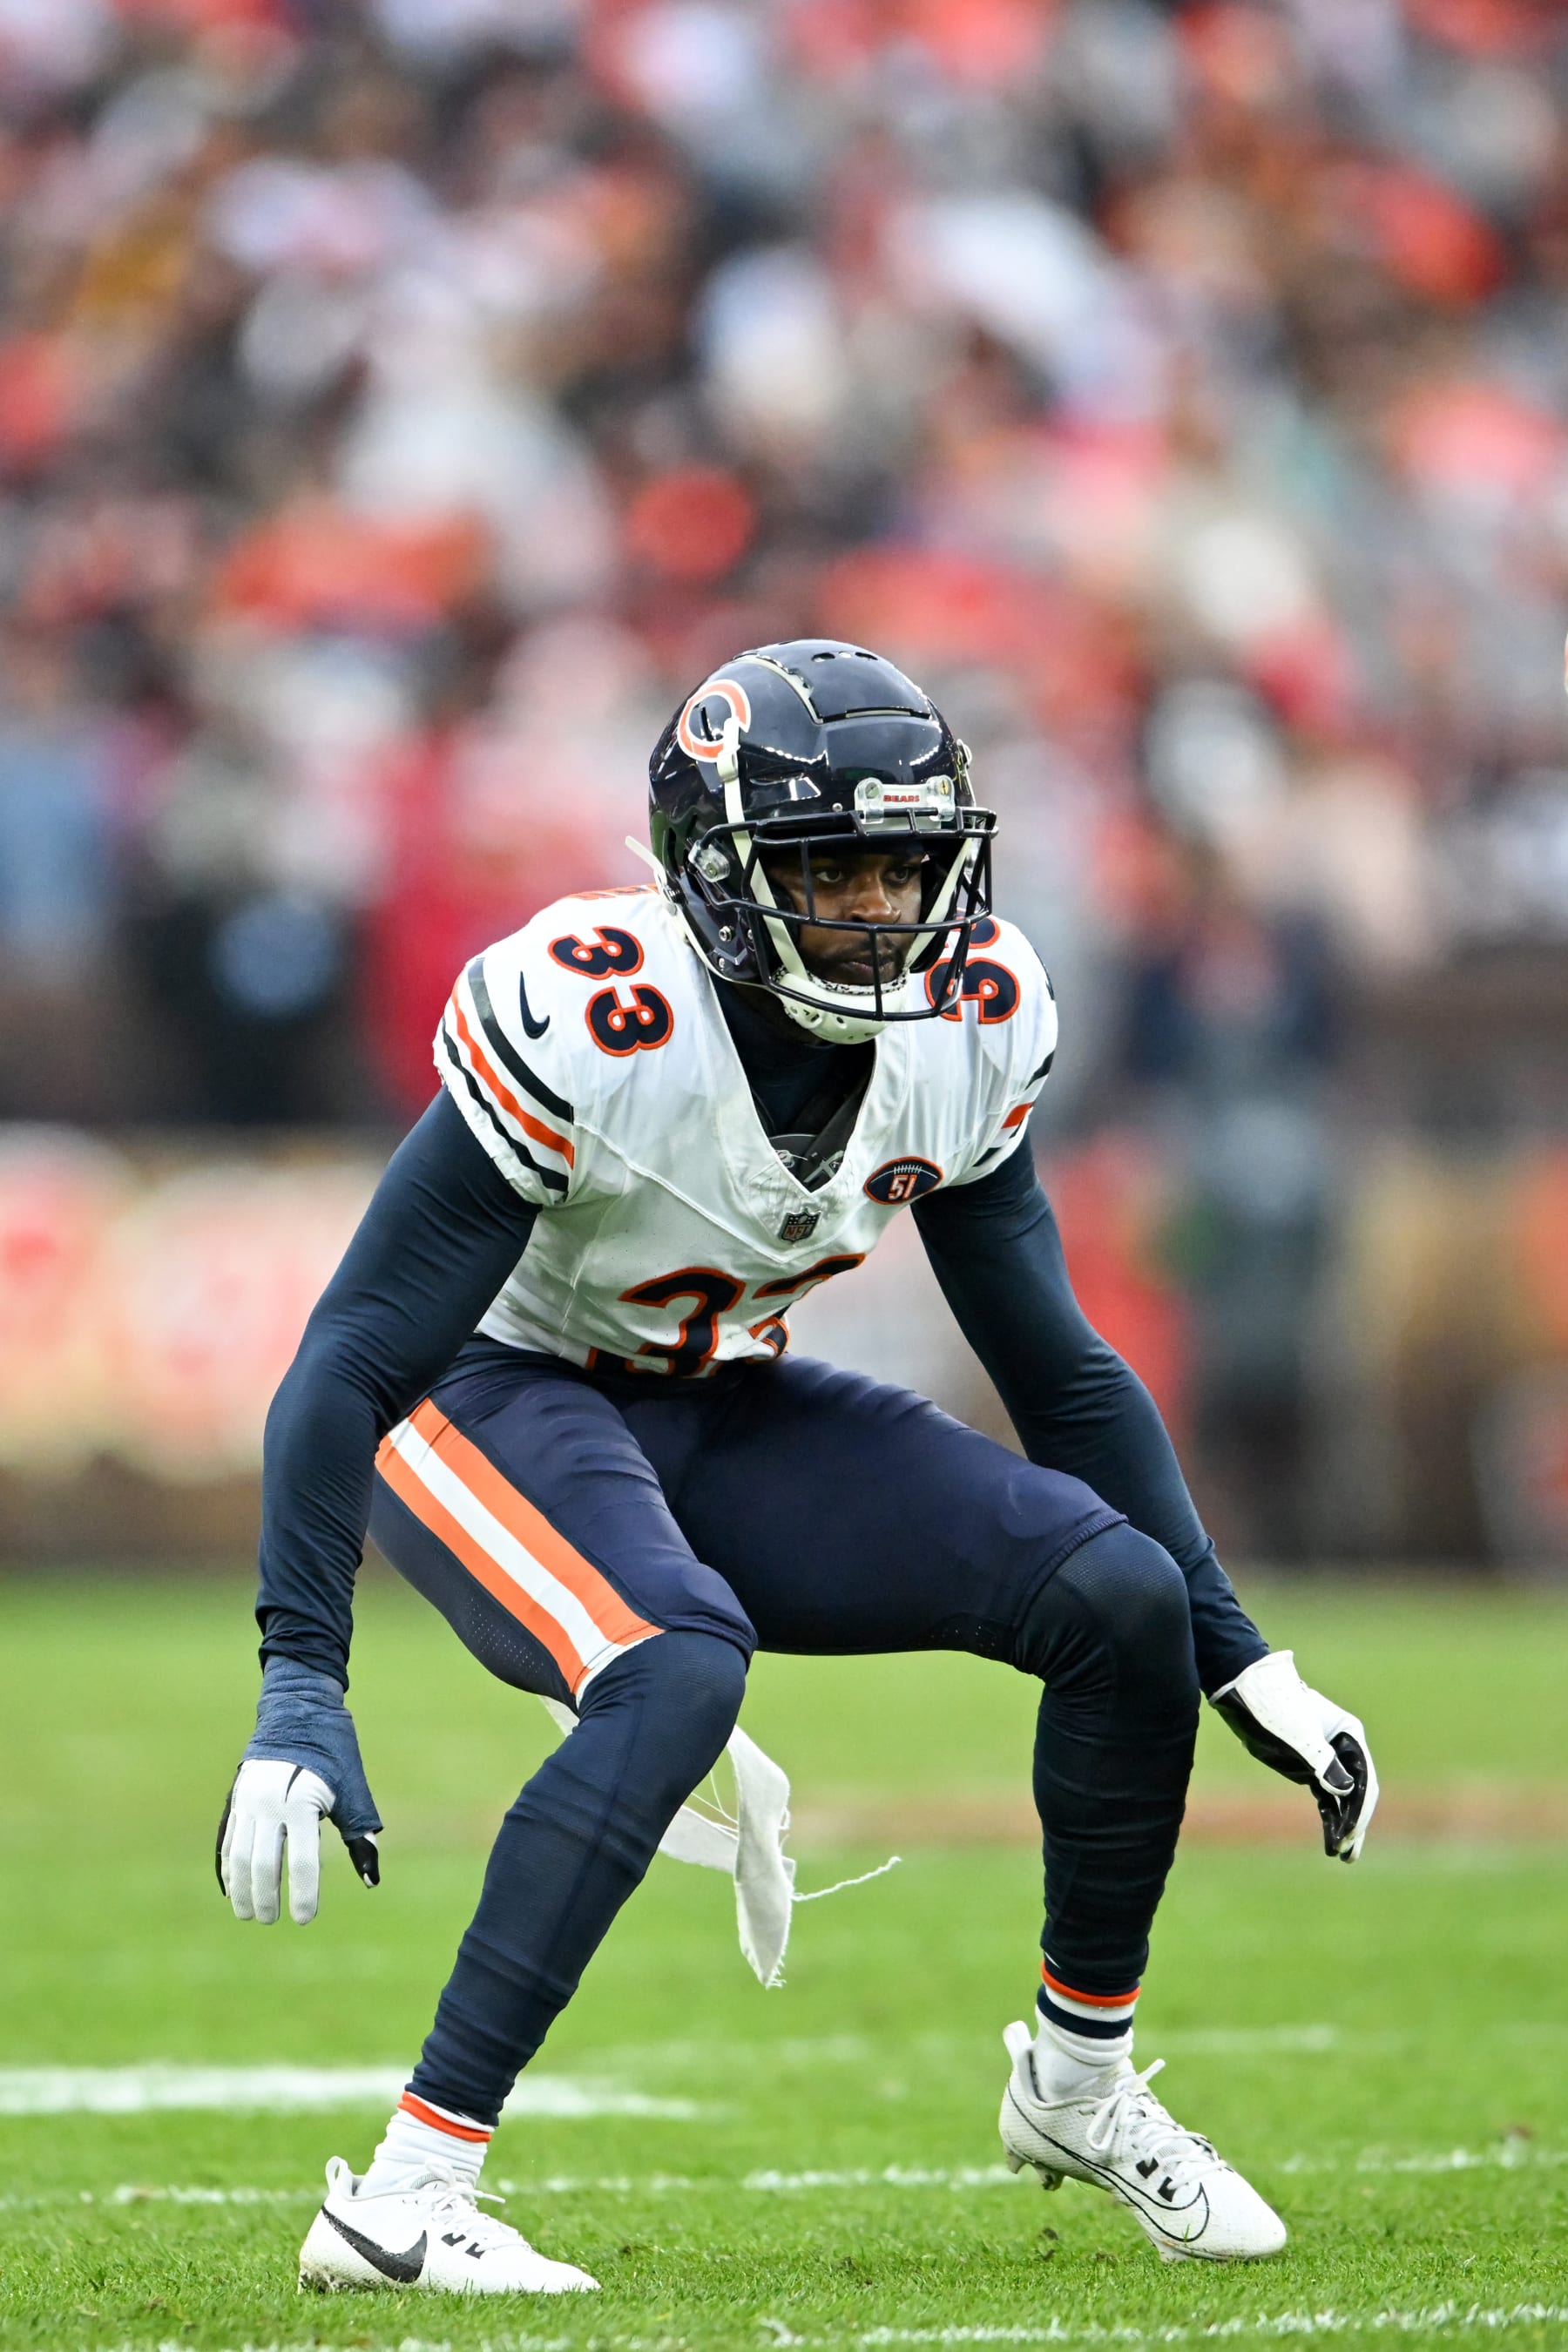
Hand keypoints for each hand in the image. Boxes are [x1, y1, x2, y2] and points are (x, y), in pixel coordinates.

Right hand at [217, 1659, 381, 1922]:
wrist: (298, 1711)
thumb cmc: (333, 1753)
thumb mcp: (352, 1790)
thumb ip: (359, 1835)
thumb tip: (373, 1880)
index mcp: (302, 1801)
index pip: (303, 1860)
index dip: (305, 1893)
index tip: (306, 1918)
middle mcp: (269, 1803)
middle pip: (263, 1864)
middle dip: (266, 1897)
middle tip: (272, 1919)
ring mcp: (247, 1801)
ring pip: (239, 1856)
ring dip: (242, 1889)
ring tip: (249, 1914)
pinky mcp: (235, 1799)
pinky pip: (227, 1841)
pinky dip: (228, 1868)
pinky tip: (232, 1890)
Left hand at [1210, 1649, 1377, 1862]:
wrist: (1243, 1688)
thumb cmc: (1273, 1705)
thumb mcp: (1298, 1734)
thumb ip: (1322, 1762)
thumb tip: (1347, 1791)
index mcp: (1348, 1734)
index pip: (1363, 1779)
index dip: (1359, 1810)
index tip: (1349, 1835)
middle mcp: (1342, 1746)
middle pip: (1357, 1790)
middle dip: (1355, 1822)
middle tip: (1350, 1854)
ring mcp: (1326, 1756)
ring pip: (1342, 1796)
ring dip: (1343, 1823)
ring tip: (1344, 1855)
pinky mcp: (1308, 1764)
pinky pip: (1325, 1795)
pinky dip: (1329, 1815)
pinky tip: (1331, 1835)